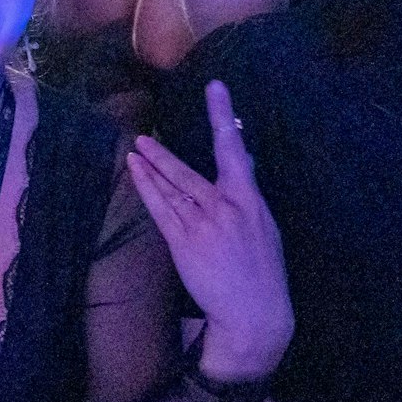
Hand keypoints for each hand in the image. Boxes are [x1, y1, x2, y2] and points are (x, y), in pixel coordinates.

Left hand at [128, 80, 292, 380]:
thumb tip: (241, 161)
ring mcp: (201, 225)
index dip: (223, 116)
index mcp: (249, 200)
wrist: (253, 312)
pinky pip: (160, 209)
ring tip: (137, 145)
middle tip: (147, 129)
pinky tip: (136, 171)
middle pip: (190, 170)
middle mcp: (223, 207)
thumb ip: (248, 192)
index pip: (234, 149)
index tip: (216, 88)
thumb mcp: (265, 226)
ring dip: (151, 166)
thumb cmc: (263, 270)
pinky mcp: (183, 243)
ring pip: (171, 188)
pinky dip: (146, 188)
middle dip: (166, 149)